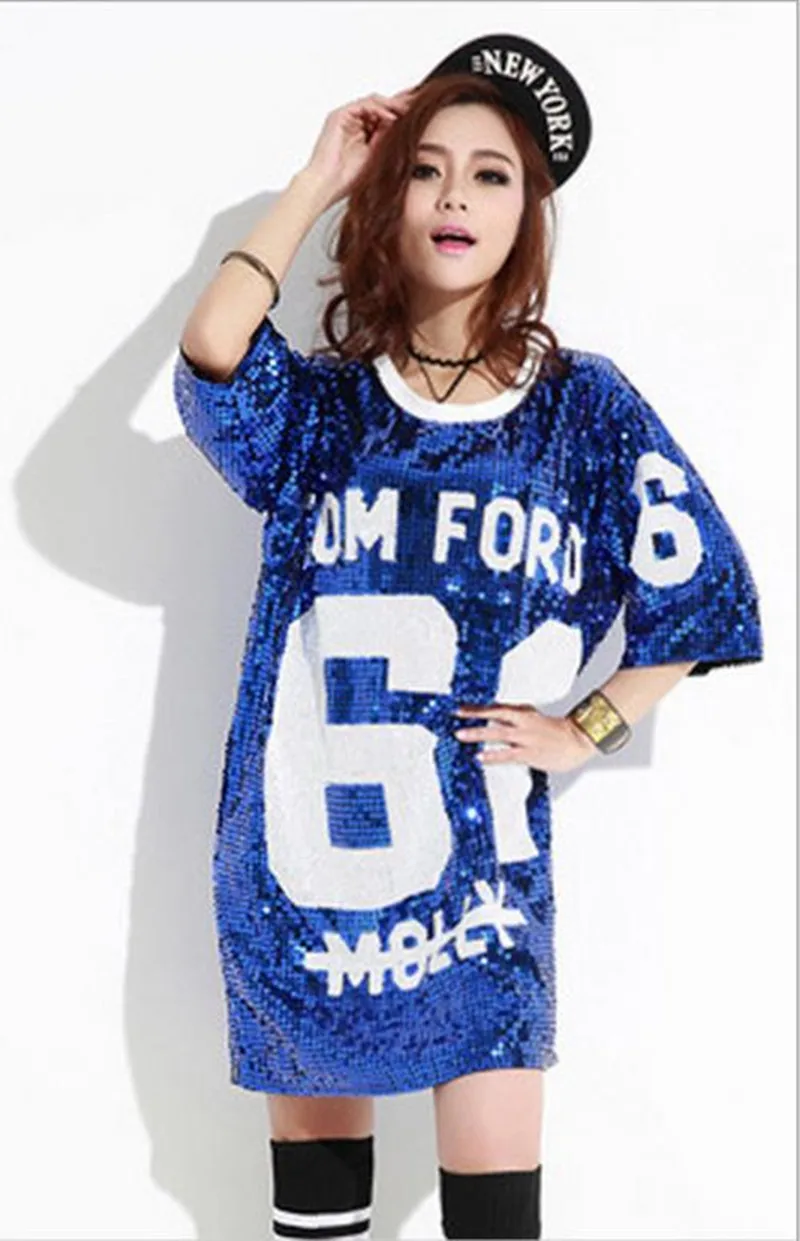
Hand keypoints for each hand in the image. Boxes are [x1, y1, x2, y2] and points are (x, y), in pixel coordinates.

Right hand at [302, 87, 416, 210]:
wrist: (326, 187)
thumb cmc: (346, 180)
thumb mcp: (377, 157)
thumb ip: (388, 140)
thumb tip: (407, 126)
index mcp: (363, 133)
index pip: (385, 116)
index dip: (402, 113)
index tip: (422, 112)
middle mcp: (354, 123)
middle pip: (381, 105)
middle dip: (400, 104)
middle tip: (420, 102)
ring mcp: (346, 118)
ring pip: (373, 102)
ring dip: (392, 105)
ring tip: (408, 110)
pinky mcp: (339, 116)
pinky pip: (363, 105)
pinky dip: (378, 109)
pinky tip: (391, 117)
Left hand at [453, 701, 596, 773]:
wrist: (580, 739)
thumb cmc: (558, 731)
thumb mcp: (534, 719)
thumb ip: (517, 719)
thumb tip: (499, 721)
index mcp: (524, 713)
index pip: (496, 708)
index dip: (477, 708)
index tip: (460, 708)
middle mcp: (523, 722)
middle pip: (494, 715)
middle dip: (473, 715)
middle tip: (456, 716)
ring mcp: (525, 738)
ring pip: (497, 733)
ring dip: (477, 734)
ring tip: (460, 735)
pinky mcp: (530, 753)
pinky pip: (507, 755)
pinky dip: (492, 755)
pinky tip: (480, 757)